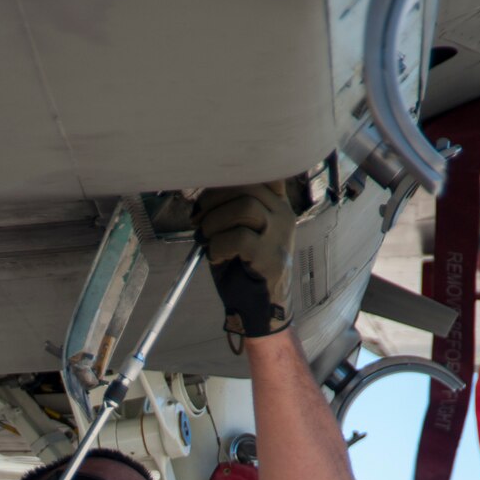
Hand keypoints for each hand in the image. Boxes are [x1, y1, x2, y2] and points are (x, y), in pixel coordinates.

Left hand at [193, 181, 295, 345]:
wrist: (257, 307)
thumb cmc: (242, 268)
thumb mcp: (238, 231)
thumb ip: (230, 209)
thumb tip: (203, 193)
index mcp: (276, 204)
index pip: (258, 172)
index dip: (226, 180)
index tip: (207, 198)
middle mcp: (282, 214)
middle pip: (246, 185)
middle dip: (213, 199)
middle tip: (197, 220)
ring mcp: (280, 235)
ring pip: (245, 207)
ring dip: (214, 221)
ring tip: (205, 238)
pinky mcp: (271, 257)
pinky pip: (239, 238)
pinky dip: (218, 245)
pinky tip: (214, 256)